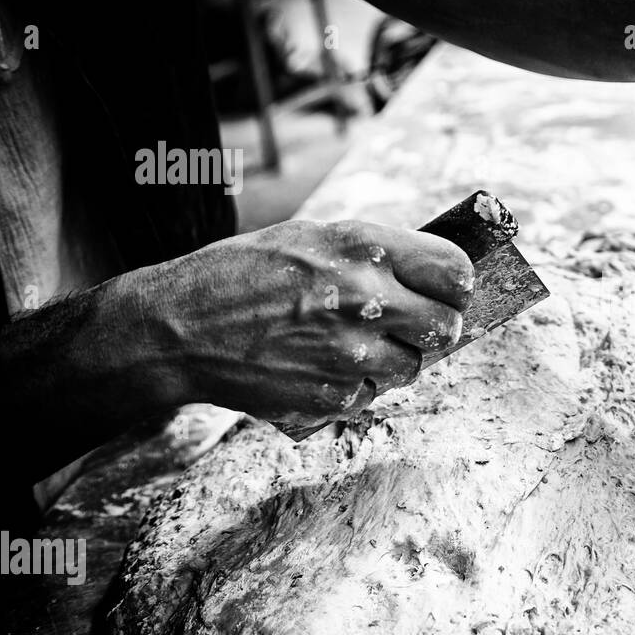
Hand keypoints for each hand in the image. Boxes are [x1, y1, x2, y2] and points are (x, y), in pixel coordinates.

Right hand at [138, 219, 473, 427]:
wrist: (178, 329)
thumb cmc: (244, 275)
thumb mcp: (312, 238)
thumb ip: (378, 254)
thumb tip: (440, 278)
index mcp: (363, 247)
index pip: (455, 272)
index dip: (456, 285)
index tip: (448, 291)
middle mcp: (364, 297)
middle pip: (447, 327)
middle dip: (434, 328)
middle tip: (409, 324)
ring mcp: (350, 352)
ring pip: (413, 368)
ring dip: (394, 360)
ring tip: (351, 342)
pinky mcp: (333, 395)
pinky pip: (374, 396)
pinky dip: (358, 386)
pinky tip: (322, 364)